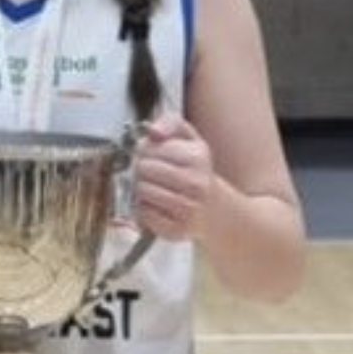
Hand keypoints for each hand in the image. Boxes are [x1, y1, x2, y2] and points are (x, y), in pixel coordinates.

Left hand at [135, 113, 214, 241]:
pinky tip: (154, 203)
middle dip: (139, 169)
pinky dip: (143, 208)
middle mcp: (195, 184)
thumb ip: (171, 123)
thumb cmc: (194, 170)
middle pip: (143, 170)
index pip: (151, 148)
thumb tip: (153, 131)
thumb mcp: (190, 140)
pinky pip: (143, 214)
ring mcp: (186, 209)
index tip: (146, 153)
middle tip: (146, 171)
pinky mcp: (176, 230)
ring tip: (151, 186)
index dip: (143, 150)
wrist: (212, 208)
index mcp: (197, 158)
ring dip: (139, 188)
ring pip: (142, 191)